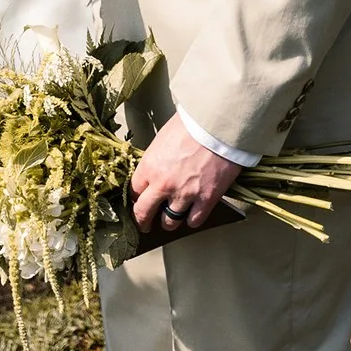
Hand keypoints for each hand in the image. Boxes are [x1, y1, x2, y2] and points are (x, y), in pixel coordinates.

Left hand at [129, 115, 243, 231]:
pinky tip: (192, 214)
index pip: (133, 192)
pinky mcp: (206, 199)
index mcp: (149, 166)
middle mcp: (163, 185)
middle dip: (142, 221)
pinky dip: (192, 220)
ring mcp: (185, 194)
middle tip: (144, 225)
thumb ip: (156, 159)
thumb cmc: (191, 125)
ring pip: (169, 222)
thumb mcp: (163, 138)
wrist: (217, 126)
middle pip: (144, 213)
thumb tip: (155, 169)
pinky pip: (194, 220)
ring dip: (169, 222)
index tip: (138, 202)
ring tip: (170, 220)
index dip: (135, 199)